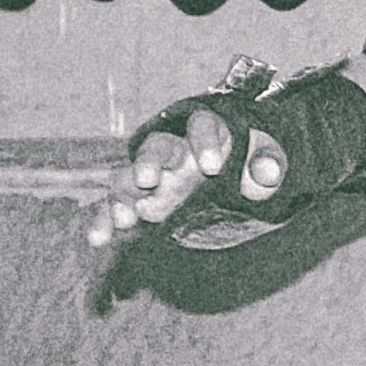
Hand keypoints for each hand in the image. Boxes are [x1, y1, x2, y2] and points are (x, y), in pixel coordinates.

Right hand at [82, 62, 294, 251]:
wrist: (225, 182)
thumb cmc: (243, 165)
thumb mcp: (261, 163)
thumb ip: (266, 165)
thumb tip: (268, 170)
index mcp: (205, 135)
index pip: (202, 125)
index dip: (204, 141)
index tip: (212, 166)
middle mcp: (172, 152)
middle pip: (157, 149)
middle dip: (150, 163)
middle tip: (148, 180)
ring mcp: (151, 179)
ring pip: (128, 180)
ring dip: (122, 198)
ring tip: (124, 219)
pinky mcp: (138, 204)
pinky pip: (115, 210)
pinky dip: (104, 223)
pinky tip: (97, 239)